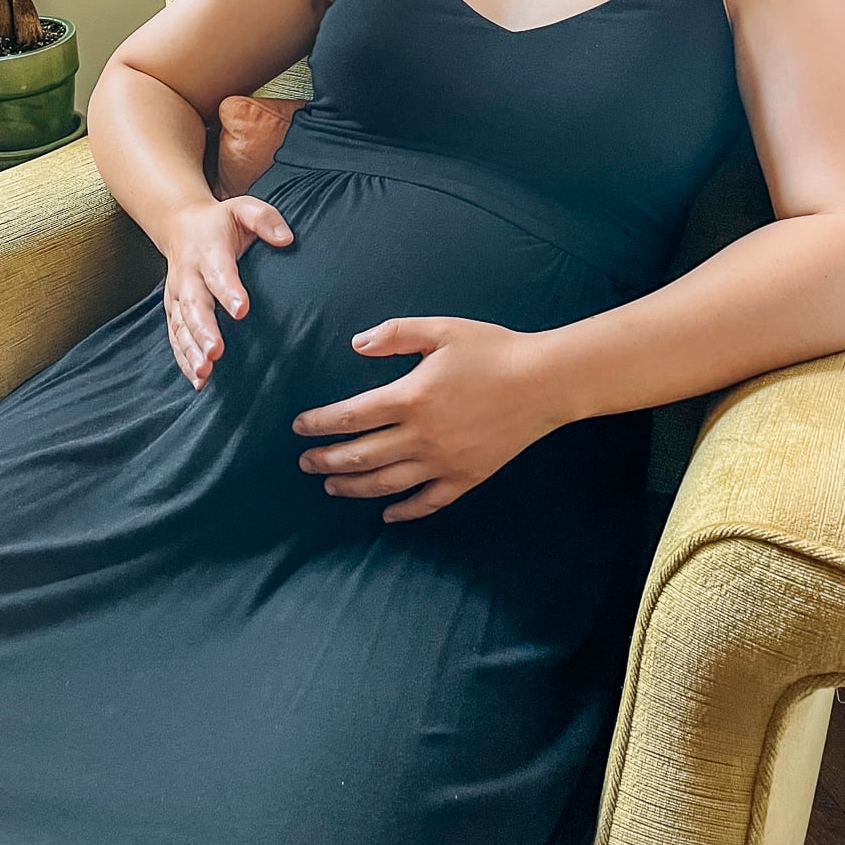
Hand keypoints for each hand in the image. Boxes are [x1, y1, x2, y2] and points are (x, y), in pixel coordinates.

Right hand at [163, 196, 294, 388]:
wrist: (181, 226)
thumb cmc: (221, 221)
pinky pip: (176, 337)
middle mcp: (188, 275)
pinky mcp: (174, 311)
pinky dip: (184, 358)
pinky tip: (198, 380)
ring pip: (181, 326)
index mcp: (208, 250)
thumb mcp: (243, 208)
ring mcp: (178, 296)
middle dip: (204, 330)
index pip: (218, 271)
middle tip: (216, 353)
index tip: (242, 310)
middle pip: (195, 305)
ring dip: (191, 350)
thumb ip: (265, 219)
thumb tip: (286, 239)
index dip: (229, 290)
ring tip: (204, 372)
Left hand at [291, 316, 563, 522]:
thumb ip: (395, 334)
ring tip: (332, 486)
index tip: (299, 427)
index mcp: (411, 397)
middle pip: (362, 455)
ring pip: (387, 483)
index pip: (351, 416)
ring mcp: (444, 462)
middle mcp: (422, 436)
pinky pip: (429, 501)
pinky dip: (405, 511)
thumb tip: (355, 344)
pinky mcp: (466, 477)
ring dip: (355, 487)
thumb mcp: (442, 330)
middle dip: (328, 460)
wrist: (544, 382)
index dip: (321, 423)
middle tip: (305, 462)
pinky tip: (388, 514)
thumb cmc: (492, 350)